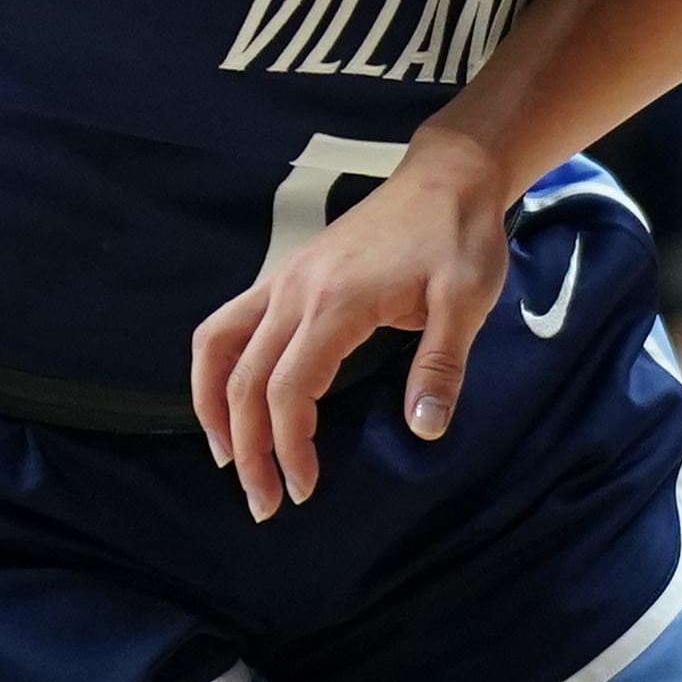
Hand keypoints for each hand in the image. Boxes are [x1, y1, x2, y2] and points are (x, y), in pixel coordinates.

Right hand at [189, 128, 513, 519]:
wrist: (449, 177)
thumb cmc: (460, 238)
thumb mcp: (468, 301)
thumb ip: (443, 365)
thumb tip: (425, 429)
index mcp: (336, 301)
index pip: (290, 389)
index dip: (288, 447)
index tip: (304, 490)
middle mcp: (294, 291)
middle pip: (245, 380)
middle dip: (247, 449)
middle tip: (264, 504)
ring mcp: (283, 280)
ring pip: (219, 348)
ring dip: (213, 407)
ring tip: (228, 458)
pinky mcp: (285, 276)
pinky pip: (227, 324)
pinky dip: (217, 368)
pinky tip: (230, 400)